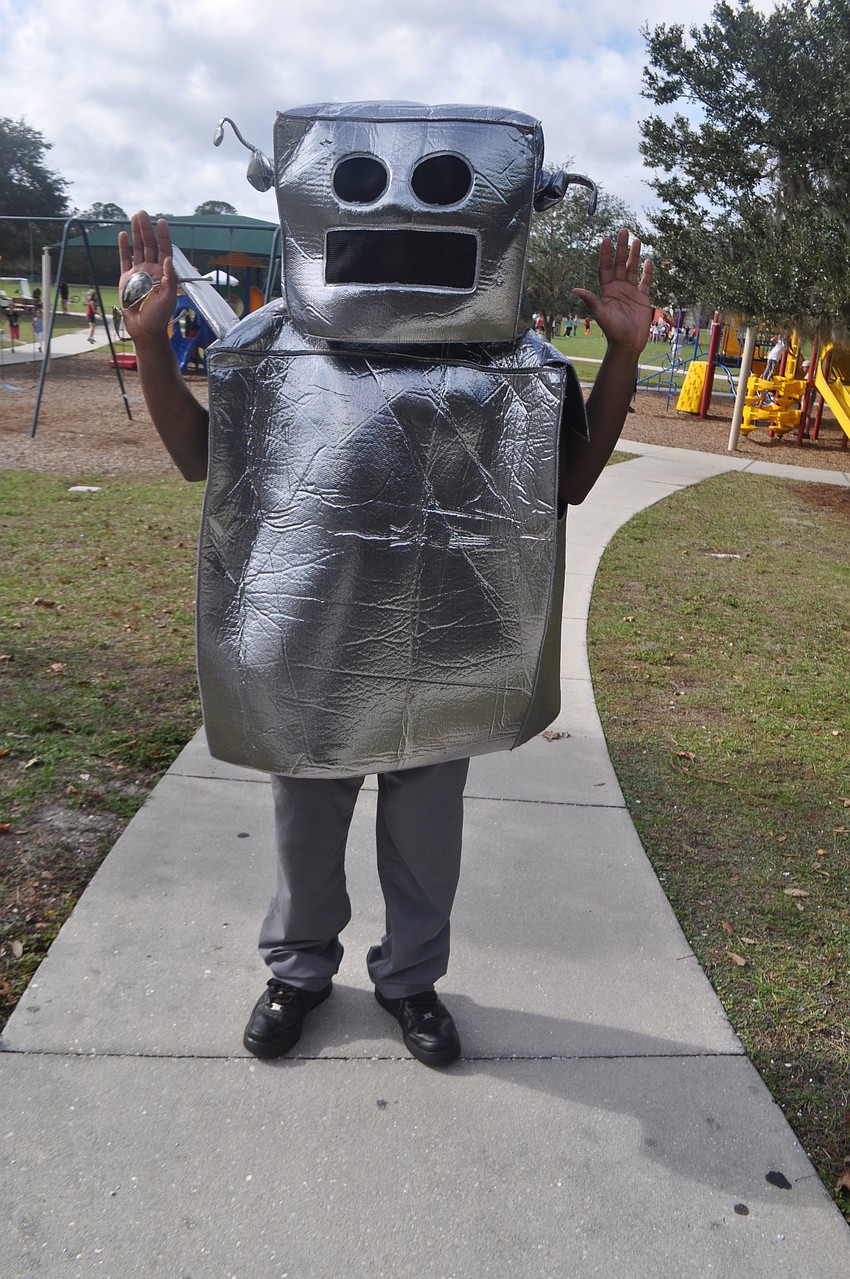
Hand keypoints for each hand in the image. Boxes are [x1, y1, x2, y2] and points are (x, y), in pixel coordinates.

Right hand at [117, 211, 177, 342]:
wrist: (144, 329)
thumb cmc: (159, 316)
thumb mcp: (169, 298)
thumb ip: (170, 279)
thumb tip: (167, 260)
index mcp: (163, 273)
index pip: (164, 250)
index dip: (163, 236)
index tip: (162, 222)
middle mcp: (151, 269)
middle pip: (149, 244)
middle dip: (146, 229)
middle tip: (142, 213)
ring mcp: (138, 273)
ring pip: (137, 248)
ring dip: (136, 233)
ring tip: (134, 217)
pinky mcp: (126, 279)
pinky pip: (124, 259)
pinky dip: (123, 247)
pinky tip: (122, 235)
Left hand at [572, 229, 652, 355]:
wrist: (628, 343)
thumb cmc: (612, 331)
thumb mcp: (600, 314)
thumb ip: (590, 301)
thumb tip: (575, 290)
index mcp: (606, 291)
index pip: (605, 268)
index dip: (606, 254)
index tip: (606, 239)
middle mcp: (617, 288)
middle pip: (619, 263)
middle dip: (621, 248)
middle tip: (624, 231)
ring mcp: (630, 292)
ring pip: (632, 269)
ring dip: (634, 255)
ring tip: (636, 240)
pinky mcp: (642, 298)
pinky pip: (645, 281)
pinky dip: (647, 271)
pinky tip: (648, 260)